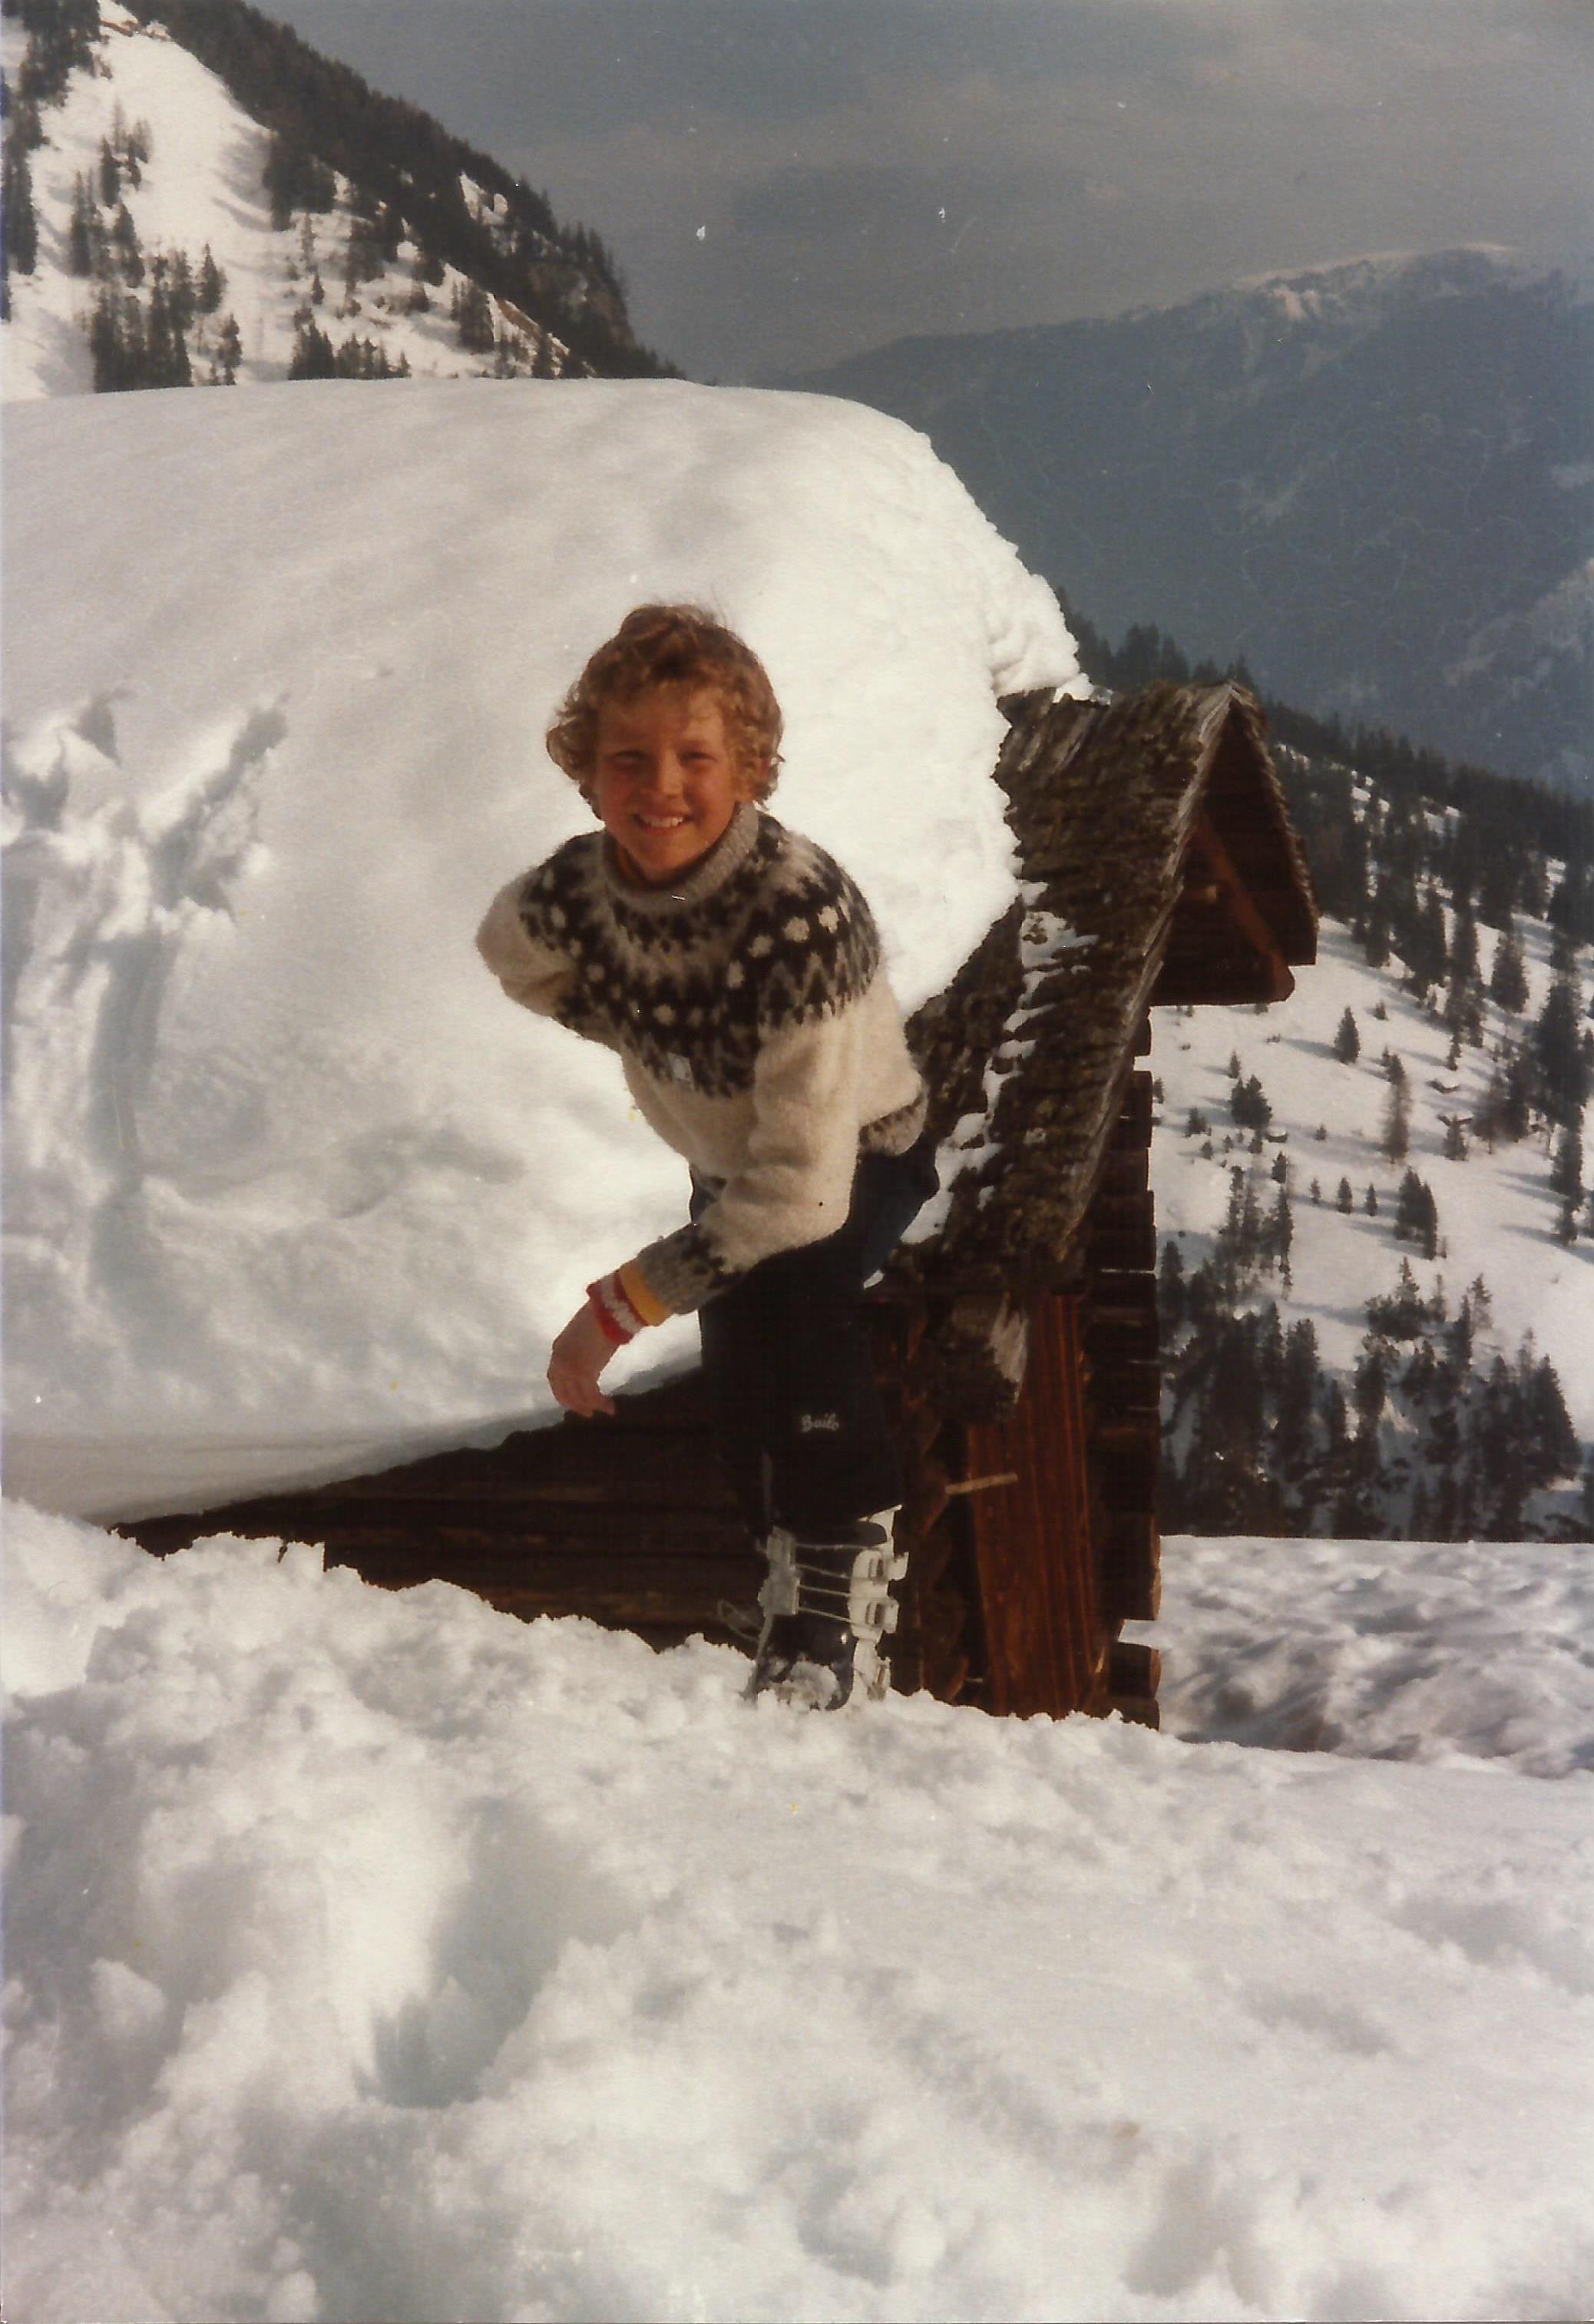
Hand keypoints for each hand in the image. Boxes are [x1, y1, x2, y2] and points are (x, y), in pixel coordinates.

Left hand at [548, 1302, 617, 1417]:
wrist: (605, 1313)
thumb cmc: (599, 1317)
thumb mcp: (584, 1333)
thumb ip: (583, 1346)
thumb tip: (593, 1352)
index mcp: (558, 1349)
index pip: (555, 1377)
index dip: (563, 1391)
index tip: (574, 1398)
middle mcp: (559, 1361)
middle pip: (563, 1391)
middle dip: (574, 1404)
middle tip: (586, 1413)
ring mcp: (569, 1369)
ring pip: (577, 1396)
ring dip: (591, 1406)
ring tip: (604, 1411)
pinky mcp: (583, 1374)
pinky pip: (591, 1395)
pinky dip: (600, 1403)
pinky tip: (610, 1407)